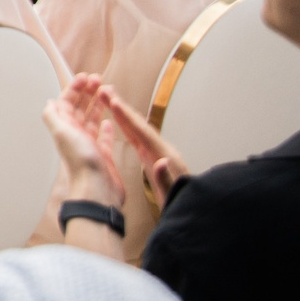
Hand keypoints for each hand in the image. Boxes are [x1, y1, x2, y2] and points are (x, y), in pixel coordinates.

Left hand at [43, 86, 122, 205]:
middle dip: (88, 93)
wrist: (97, 189)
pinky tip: (109, 121)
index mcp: (65, 127)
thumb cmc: (81, 161)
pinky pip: (104, 137)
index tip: (86, 77)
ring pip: (92, 120)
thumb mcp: (62, 133)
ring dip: (98, 106)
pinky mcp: (103, 155)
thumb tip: (49, 102)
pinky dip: (106, 127)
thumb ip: (53, 116)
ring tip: (106, 93)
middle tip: (99, 80)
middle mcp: (76, 134)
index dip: (75, 89)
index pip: (67, 102)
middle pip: (81, 108)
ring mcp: (90, 144)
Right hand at [86, 76, 191, 204]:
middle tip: (105, 91)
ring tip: (108, 99)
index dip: (127, 117)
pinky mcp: (156, 158)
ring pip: (138, 129)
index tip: (113, 102)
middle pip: (139, 125)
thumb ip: (165, 178)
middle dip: (122, 108)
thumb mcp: (171, 194)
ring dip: (123, 114)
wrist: (194, 209)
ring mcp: (160, 153)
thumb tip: (161, 162)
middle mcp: (163, 151)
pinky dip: (128, 127)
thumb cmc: (180, 203)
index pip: (143, 133)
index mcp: (165, 157)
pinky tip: (120, 122)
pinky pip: (139, 138)